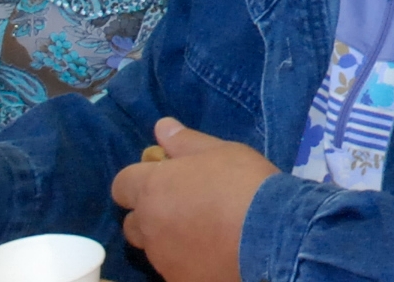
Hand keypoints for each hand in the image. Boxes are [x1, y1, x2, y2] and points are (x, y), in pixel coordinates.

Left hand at [111, 116, 274, 281]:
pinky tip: (212, 251)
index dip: (140, 179)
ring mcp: (161, 258)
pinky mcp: (178, 279)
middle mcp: (149, 226)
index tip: (164, 177)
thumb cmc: (243, 183)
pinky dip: (185, 259)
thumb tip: (161, 126)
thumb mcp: (221, 151)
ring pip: (153, 246)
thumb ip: (185, 141)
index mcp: (153, 189)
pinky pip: (172, 267)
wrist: (271, 234)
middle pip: (133, 221)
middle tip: (185, 205)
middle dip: (151, 212)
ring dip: (168, 236)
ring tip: (204, 230)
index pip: (122, 184)